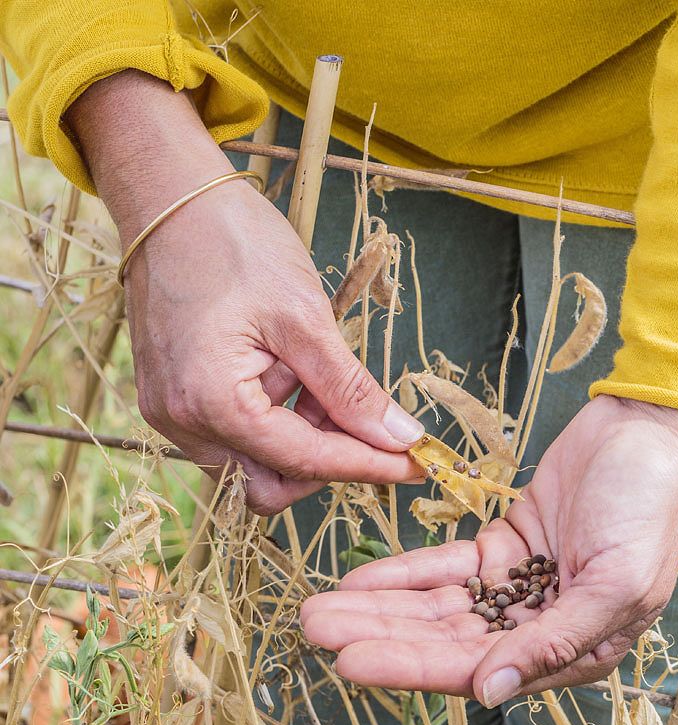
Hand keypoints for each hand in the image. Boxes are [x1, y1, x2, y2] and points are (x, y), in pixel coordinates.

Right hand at [67, 71, 421, 512]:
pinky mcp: (175, 399)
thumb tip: (400, 438)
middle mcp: (183, 423)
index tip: (417, 465)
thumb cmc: (235, 243)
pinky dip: (273, 419)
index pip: (305, 461)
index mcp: (211, 403)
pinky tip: (290, 373)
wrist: (169, 198)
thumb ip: (350, 389)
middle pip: (270, 484)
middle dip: (325, 460)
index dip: (368, 465)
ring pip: (253, 464)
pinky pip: (234, 436)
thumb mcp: (305, 316)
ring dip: (299, 436)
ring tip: (316, 372)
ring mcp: (172, 414)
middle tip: (362, 415)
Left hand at [301, 395, 677, 706]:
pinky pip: (447, 563)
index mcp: (573, 648)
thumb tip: (491, 692)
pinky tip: (362, 577)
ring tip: (321, 605)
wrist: (650, 432)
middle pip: (445, 638)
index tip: (351, 661)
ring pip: (438, 604)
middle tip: (316, 625)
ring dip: (381, 604)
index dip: (411, 665)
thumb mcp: (616, 581)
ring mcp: (518, 583)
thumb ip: (554, 641)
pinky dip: (405, 570)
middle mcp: (539, 624)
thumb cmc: (650, 507)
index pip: (477, 667)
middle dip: (379, 634)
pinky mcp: (504, 543)